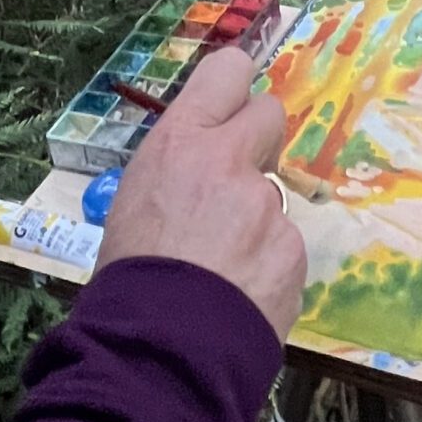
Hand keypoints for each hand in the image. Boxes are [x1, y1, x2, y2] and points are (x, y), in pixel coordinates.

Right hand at [95, 47, 306, 342]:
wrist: (158, 349)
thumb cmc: (127, 273)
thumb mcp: (135, 200)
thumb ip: (179, 169)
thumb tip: (199, 169)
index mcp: (181, 142)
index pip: (228, 72)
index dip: (235, 84)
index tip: (233, 102)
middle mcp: (231, 160)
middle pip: (270, 114)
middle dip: (258, 140)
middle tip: (236, 179)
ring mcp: (268, 206)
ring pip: (272, 196)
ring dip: (255, 222)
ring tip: (222, 269)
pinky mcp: (293, 250)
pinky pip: (284, 247)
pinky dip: (267, 267)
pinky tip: (239, 296)